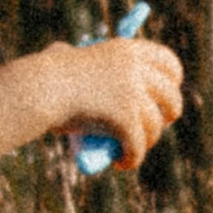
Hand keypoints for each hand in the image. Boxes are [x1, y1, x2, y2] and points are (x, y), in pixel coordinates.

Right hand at [53, 36, 185, 169]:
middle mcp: (136, 70)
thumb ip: (80, 57)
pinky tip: (122, 163)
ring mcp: (133, 96)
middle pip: (170, 95)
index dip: (173, 79)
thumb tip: (75, 57)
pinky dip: (131, 158)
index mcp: (127, 49)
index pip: (167, 61)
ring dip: (146, 141)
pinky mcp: (126, 121)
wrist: (38, 89)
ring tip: (130, 149)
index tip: (170, 90)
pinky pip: (137, 146)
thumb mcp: (68, 57)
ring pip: (153, 127)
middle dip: (169, 112)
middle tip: (161, 123)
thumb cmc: (44, 74)